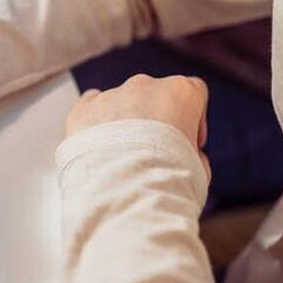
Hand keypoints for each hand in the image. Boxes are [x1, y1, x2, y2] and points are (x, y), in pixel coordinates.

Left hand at [64, 74, 210, 178]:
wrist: (125, 195)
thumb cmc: (166, 182)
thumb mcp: (200, 170)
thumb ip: (193, 152)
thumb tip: (184, 155)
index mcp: (180, 93)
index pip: (193, 92)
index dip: (192, 118)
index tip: (188, 141)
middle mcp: (144, 87)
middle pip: (154, 96)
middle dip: (155, 121)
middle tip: (153, 154)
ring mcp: (110, 96)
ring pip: (120, 103)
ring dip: (124, 124)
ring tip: (123, 159)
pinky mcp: (82, 110)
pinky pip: (90, 109)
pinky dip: (94, 125)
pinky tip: (101, 149)